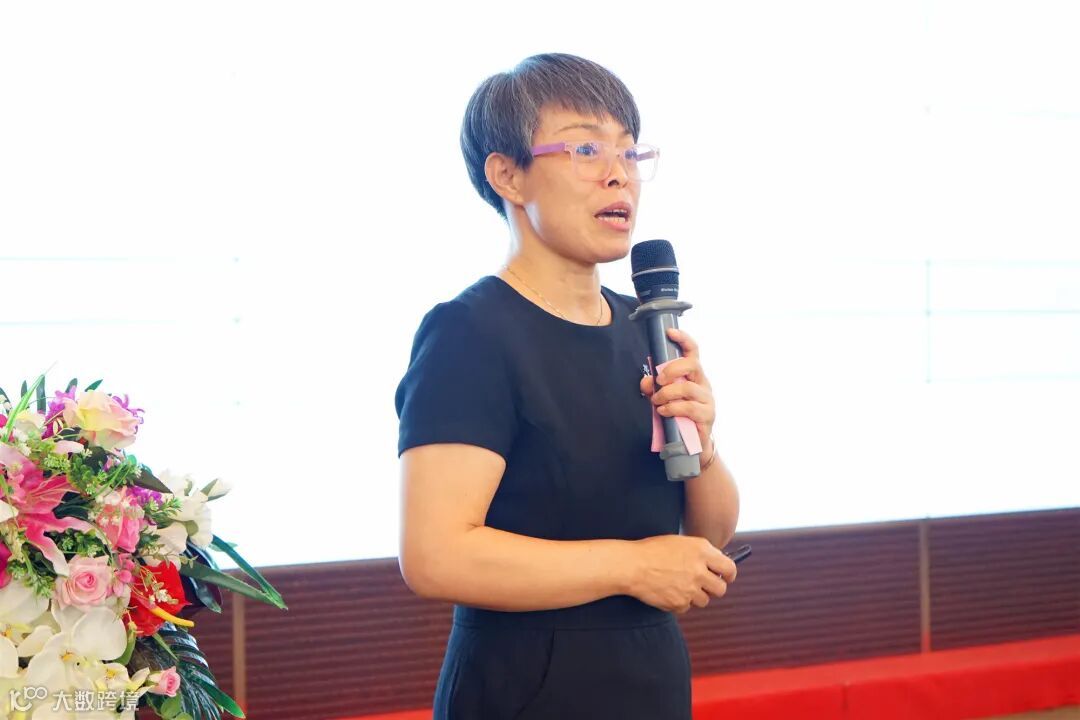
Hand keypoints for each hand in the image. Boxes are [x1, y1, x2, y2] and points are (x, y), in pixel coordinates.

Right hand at [626, 534, 736, 613]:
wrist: (631, 565)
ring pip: (704, 600)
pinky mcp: (680, 603)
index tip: (726, 577)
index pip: (729, 567)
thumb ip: (700, 552)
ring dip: (695, 596)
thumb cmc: (651, 551)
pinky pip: (686, 607)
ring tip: (679, 586)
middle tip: (703, 585)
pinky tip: (668, 591)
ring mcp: (690, 588)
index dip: (729, 574)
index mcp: (701, 550)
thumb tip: (715, 564)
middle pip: (720, 588)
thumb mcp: (679, 542)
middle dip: (713, 588)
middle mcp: (699, 569)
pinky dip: (679, 602)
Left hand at [639, 327, 714, 454]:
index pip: (693, 351)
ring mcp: (707, 399)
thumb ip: (653, 387)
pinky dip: (672, 408)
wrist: (692, 443)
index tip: (670, 332)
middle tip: (659, 380)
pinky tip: (663, 411)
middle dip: (672, 369)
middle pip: (692, 365)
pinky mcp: (707, 415)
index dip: (683, 339)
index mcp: (693, 375)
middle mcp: (702, 383)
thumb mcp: (663, 398)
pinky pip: (689, 408)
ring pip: (687, 388)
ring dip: (666, 394)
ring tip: (656, 402)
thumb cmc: (678, 415)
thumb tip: (645, 381)